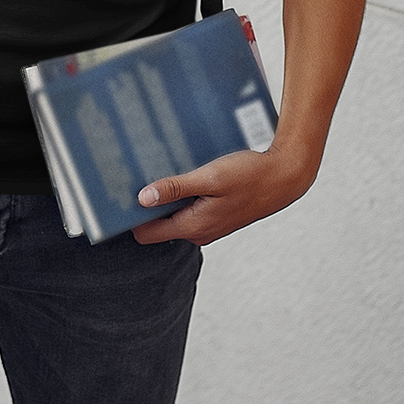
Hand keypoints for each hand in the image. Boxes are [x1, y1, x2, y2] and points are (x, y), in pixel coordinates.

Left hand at [130, 142, 317, 245]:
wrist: (285, 178)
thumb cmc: (250, 176)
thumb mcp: (209, 178)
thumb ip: (175, 188)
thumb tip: (143, 198)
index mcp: (193, 227)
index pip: (145, 233)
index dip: (129, 216)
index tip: (118, 194)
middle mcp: (198, 232)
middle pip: (156, 224)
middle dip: (144, 204)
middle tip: (133, 175)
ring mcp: (207, 226)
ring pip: (172, 215)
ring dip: (163, 197)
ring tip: (156, 169)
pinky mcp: (214, 216)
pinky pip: (187, 209)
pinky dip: (180, 195)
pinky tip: (180, 173)